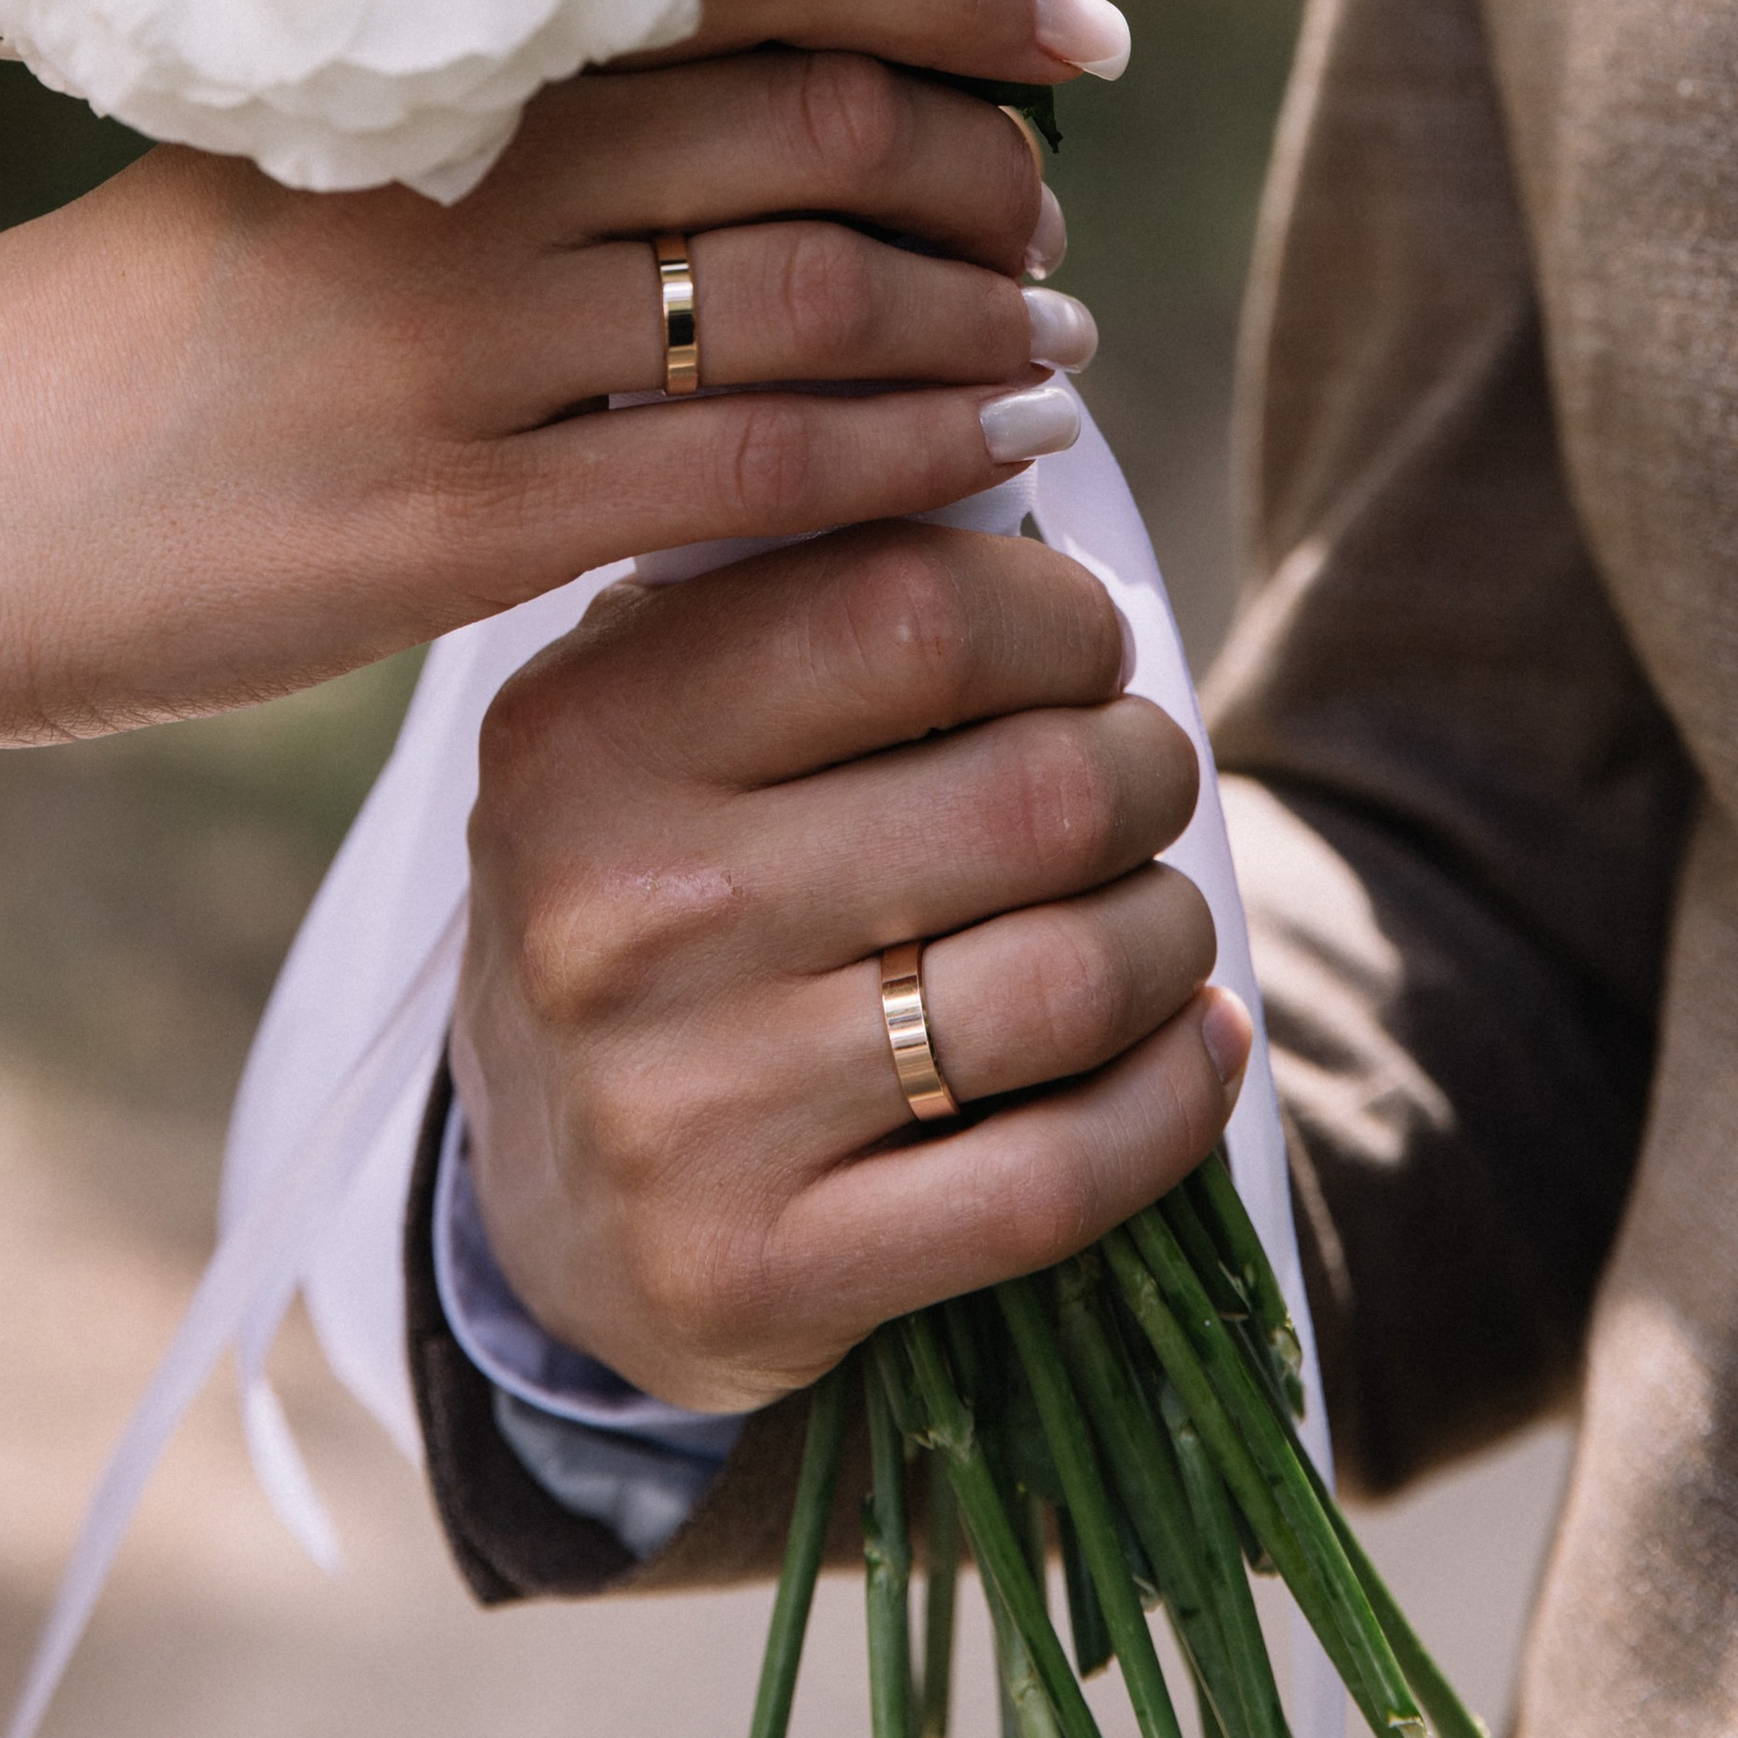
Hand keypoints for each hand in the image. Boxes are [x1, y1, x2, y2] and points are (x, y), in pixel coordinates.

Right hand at [0, 0, 1115, 744]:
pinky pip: (742, 482)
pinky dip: (901, 462)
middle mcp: (450, 180)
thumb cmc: (87, 348)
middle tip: (1055, 216)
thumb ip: (470, 131)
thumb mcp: (265, 171)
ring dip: (982, 324)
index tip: (1073, 31)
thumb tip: (713, 106)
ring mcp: (450, 360)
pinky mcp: (445, 535)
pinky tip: (988, 466)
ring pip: (814, 303)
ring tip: (1056, 348)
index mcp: (409, 55)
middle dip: (990, 168)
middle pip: (820, 123)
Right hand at [450, 520, 1249, 1412]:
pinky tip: (1185, 1049)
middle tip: (1138, 784)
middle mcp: (619, 915)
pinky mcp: (763, 1271)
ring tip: (1152, 918)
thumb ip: (794, 592)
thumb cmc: (654, 896)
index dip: (1060, 619)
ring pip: (1069, 982)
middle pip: (1032, 797)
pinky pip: (1061, 1179)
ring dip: (1166, 934)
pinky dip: (1170, 1098)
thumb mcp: (651, 719)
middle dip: (1145, 775)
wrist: (552, 1201)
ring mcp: (684, 1108)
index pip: (911, 610)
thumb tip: (1014, 466)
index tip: (1083, 650)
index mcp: (590, 733)